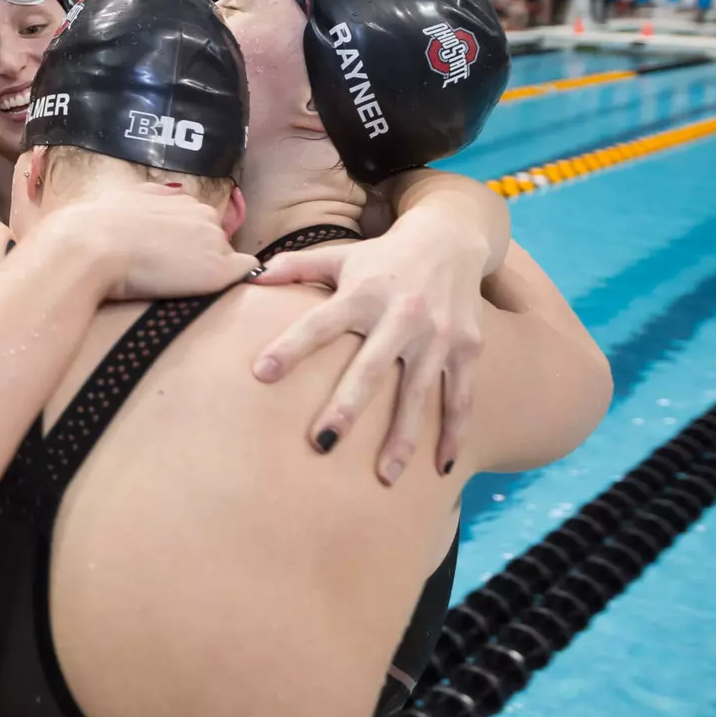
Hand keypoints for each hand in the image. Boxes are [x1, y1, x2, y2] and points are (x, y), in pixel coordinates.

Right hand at [45, 186, 256, 300]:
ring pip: (227, 258)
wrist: (93, 247)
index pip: (198, 223)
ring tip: (179, 285)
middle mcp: (206, 215)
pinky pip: (245, 272)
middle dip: (201, 255)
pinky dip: (235, 281)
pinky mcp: (221, 270)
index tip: (167, 257)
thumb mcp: (129, 196)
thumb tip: (176, 192)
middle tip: (171, 273)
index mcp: (185, 200)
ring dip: (211, 271)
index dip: (185, 243)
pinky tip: (212, 291)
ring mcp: (216, 242)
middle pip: (215, 239)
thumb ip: (156, 196)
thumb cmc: (100, 224)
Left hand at [249, 227, 486, 484]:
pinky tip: (443, 468)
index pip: (319, 323)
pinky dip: (456, 432)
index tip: (261, 373)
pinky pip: (462, 396)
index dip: (290, 346)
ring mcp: (438, 335)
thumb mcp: (340, 255)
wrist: (452, 239)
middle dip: (348, 406)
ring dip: (403, 436)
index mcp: (363, 293)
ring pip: (419, 393)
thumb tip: (248, 277)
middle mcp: (401, 315)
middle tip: (322, 443)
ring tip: (385, 477)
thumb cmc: (383, 257)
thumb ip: (296, 268)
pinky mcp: (467, 349)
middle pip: (371, 367)